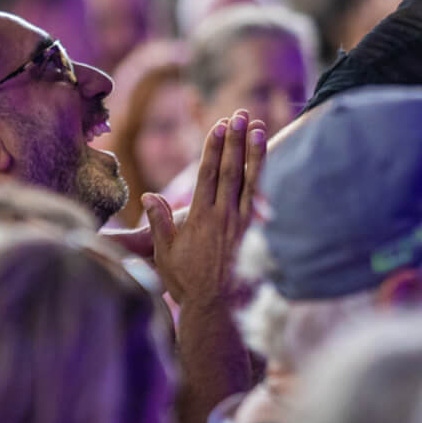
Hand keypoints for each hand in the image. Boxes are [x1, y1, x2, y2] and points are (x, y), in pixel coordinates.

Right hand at [144, 110, 265, 308]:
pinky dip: (268, 180)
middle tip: (239, 114)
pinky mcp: (254, 233)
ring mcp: (242, 224)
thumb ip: (160, 222)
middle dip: (234, 140)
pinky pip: (262, 201)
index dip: (213, 147)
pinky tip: (273, 163)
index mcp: (200, 217)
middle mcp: (223, 216)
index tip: (219, 125)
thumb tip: (148, 196)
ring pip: (250, 181)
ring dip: (255, 153)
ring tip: (259, 128)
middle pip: (230, 170)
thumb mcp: (165, 252)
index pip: (207, 173)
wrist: (215, 308)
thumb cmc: (185, 281)